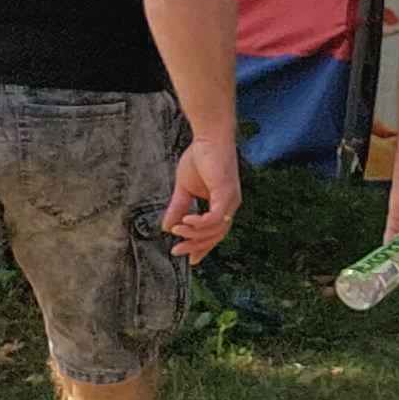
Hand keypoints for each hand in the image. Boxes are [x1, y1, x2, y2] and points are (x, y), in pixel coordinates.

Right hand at [166, 130, 242, 263]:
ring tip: (177, 231)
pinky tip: (186, 222)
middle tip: (176, 251)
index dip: (203, 248)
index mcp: (221, 205)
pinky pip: (215, 216)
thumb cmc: (199, 159)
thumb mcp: (184, 189)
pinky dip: (200, 223)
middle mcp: (229, 205)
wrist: (209, 138)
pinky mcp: (226, 192)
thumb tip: (168, 228)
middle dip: (196, 246)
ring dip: (194, 233)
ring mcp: (230, 199)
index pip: (215, 233)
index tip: (191, 261)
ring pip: (215, 229)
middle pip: (216, 235)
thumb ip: (178, 208)